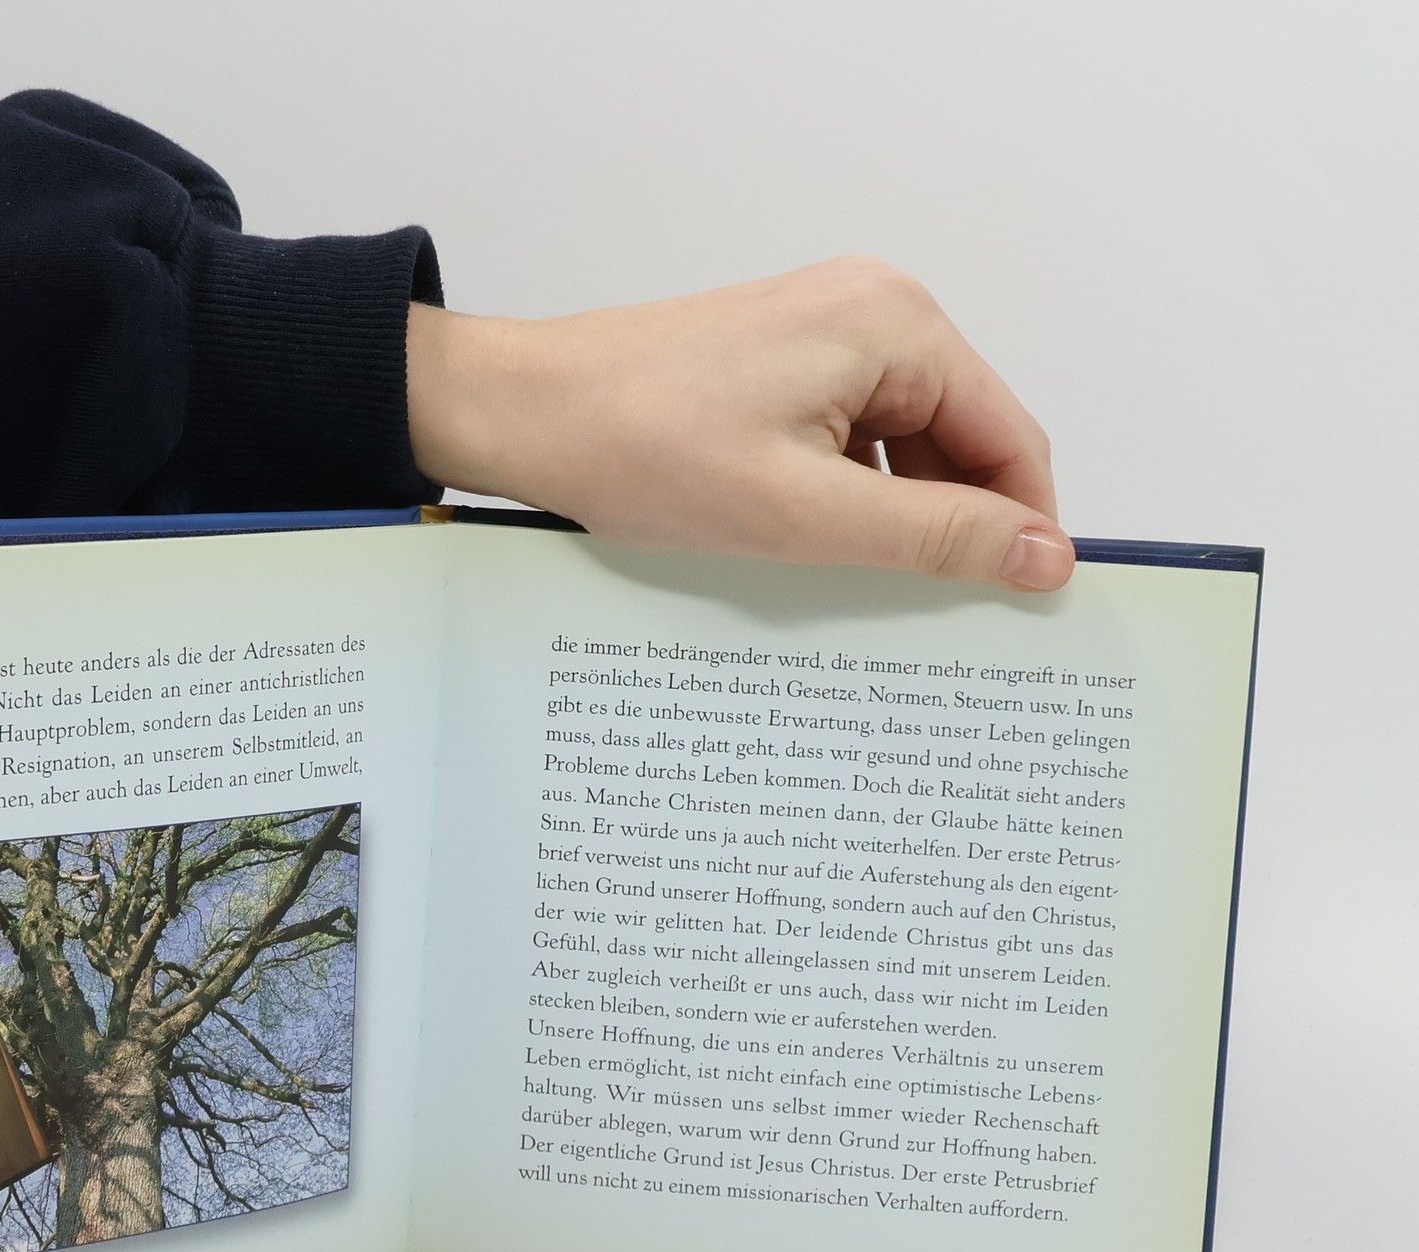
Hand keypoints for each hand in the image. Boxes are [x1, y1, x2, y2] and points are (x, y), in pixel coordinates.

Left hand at [406, 256, 1072, 590]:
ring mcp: (824, 332)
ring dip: (895, 516)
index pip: (1010, 436)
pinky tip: (814, 548)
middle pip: (962, 438)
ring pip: (905, 445)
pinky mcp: (782, 361)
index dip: (1024, 527)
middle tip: (933, 618)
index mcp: (898, 325)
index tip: (1022, 608)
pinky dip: (849, 495)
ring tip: (857, 587)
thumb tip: (1046, 555)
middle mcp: (874, 310)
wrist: (527, 411)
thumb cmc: (645, 449)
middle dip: (953, 524)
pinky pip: (852, 437)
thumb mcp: (806, 513)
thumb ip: (935, 534)